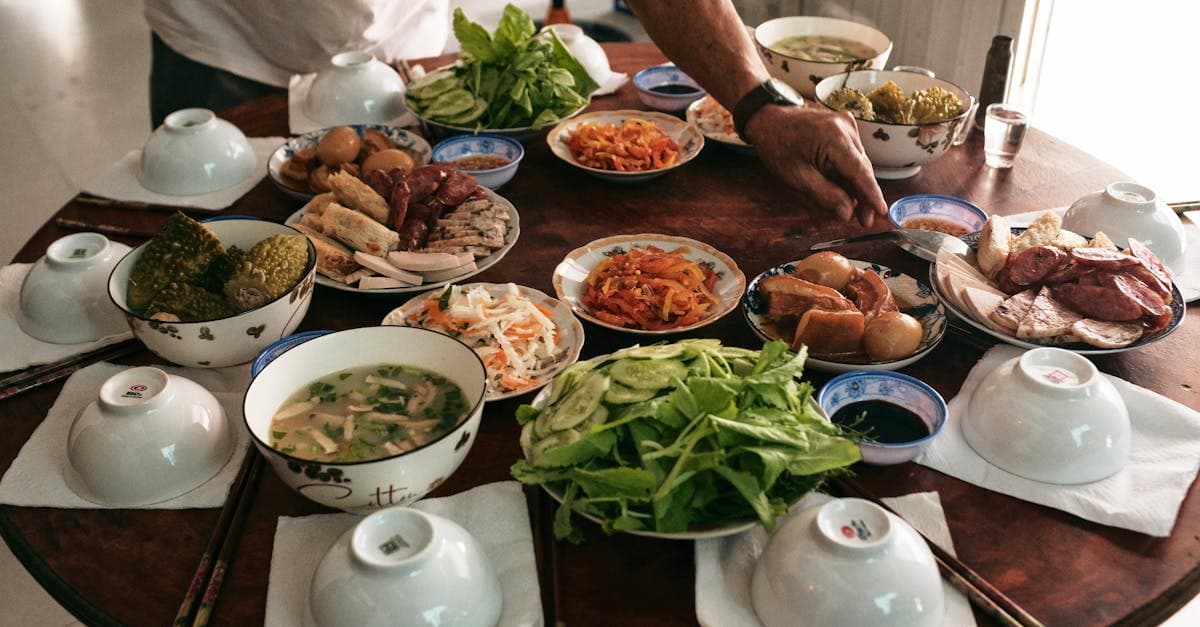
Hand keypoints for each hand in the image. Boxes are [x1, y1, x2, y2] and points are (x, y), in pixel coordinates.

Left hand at [744, 104, 886, 227]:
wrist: (767, 118)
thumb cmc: (777, 146)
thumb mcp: (797, 177)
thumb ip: (825, 195)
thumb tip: (847, 214)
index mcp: (834, 138)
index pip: (860, 172)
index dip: (872, 195)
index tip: (882, 213)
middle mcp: (845, 127)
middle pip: (862, 168)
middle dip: (864, 195)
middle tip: (865, 221)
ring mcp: (846, 124)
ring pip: (858, 162)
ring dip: (856, 185)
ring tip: (854, 210)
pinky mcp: (843, 125)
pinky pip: (852, 153)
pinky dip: (849, 171)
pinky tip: (846, 189)